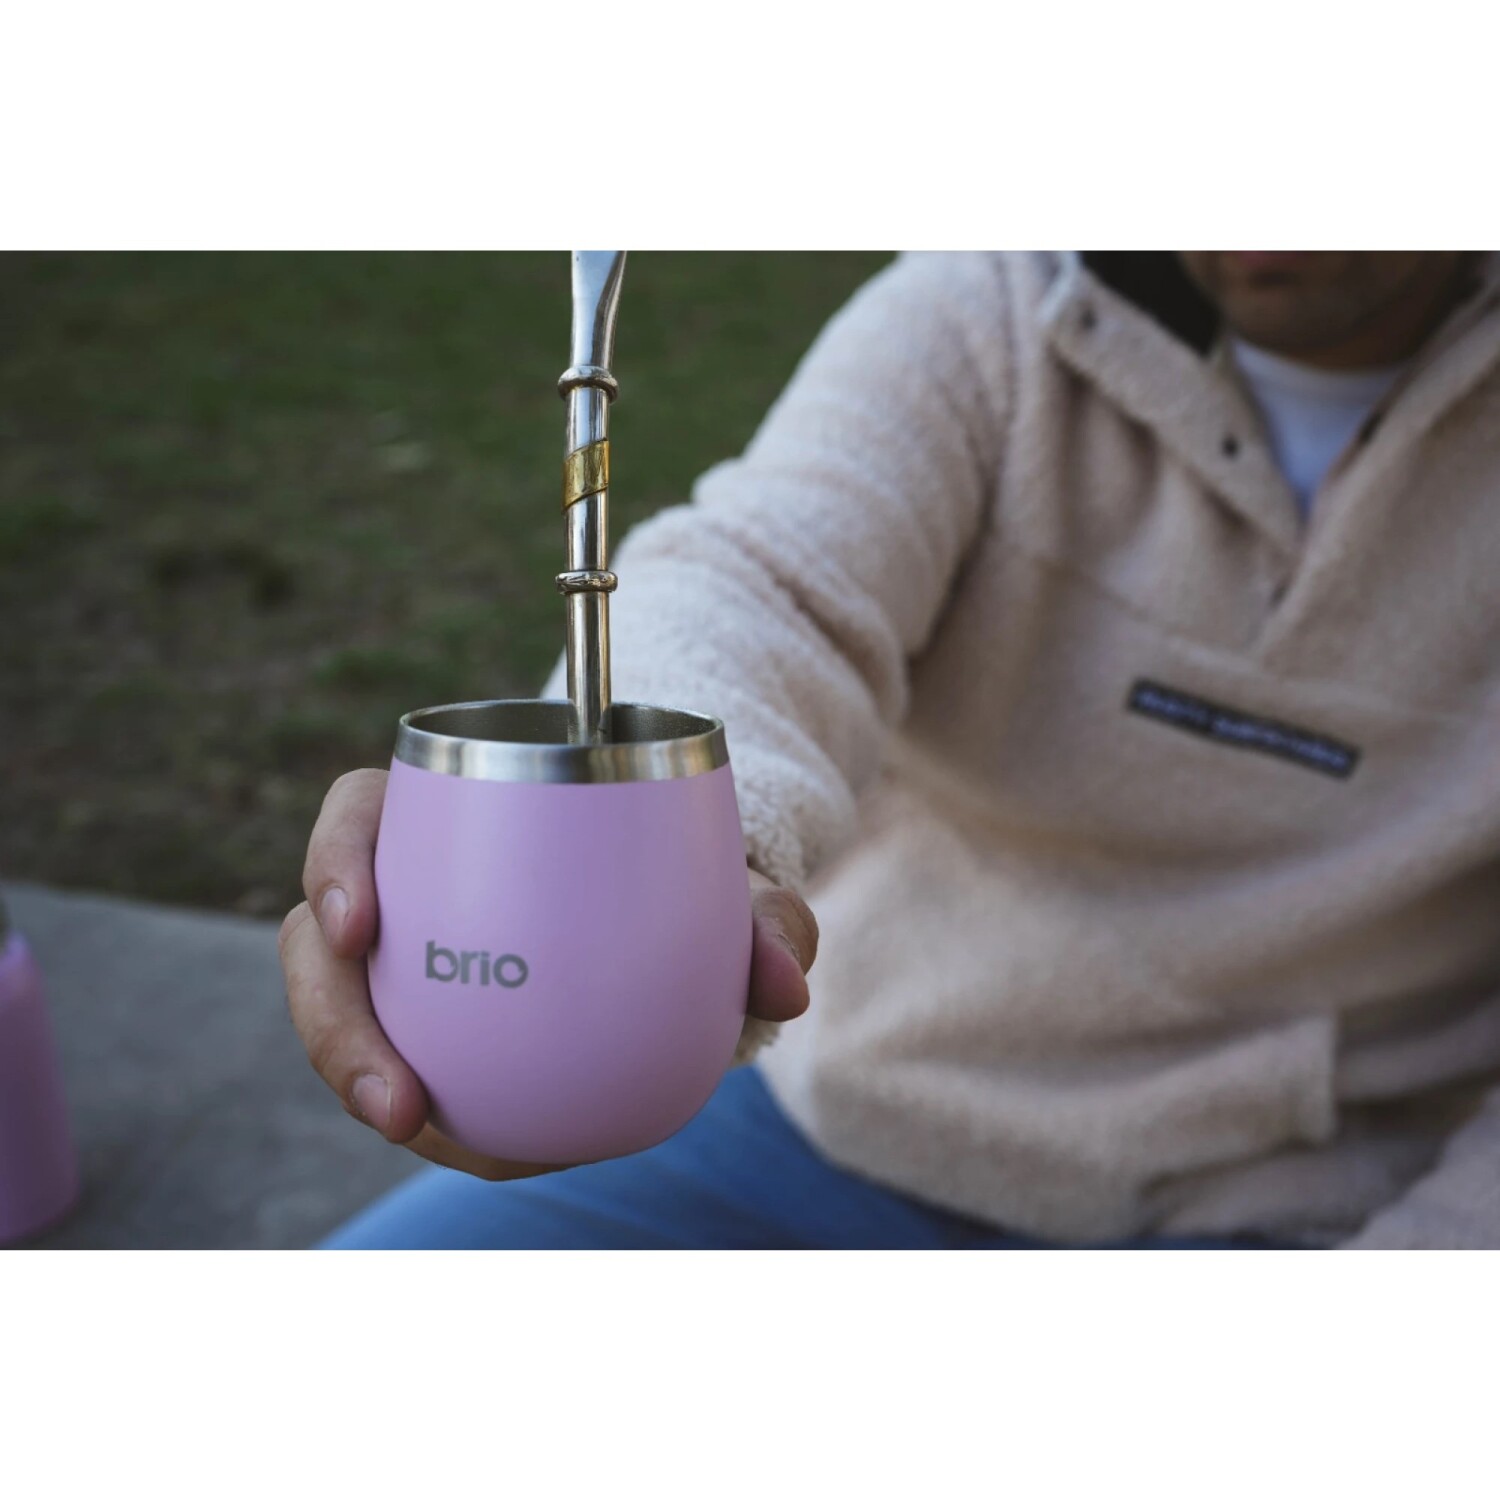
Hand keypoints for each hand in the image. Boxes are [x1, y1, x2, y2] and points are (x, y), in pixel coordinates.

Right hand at [279, 767, 817, 1180]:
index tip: (359, 925)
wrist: (672, 922)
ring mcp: (405, 960)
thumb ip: (763, 918)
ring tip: (422, 1141)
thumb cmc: (680, 881)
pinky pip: (400, 1066)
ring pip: (342, 1015)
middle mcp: (407, 883)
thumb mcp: (727, 888)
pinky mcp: (422, 1024)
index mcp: (449, 815)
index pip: (361, 816)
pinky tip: (480, 1150)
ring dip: (359, 1087)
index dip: (336, 862)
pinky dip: (426, 1112)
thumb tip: (787, 985)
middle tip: (395, 1102)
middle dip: (331, 1024)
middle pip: (321, 940)